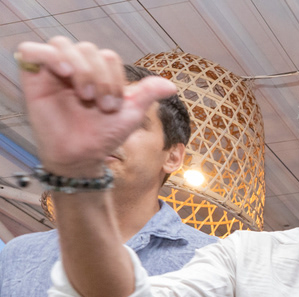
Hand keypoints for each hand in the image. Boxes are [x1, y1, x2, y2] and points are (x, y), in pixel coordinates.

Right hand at [15, 38, 176, 176]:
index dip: (114, 78)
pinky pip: (32, 50)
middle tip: (102, 105)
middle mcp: (76, 68)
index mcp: (98, 73)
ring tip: (84, 94)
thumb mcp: (130, 114)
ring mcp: (54, 71)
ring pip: (63, 44)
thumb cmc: (104, 135)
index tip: (113, 107)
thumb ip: (148, 95)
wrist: (82, 156)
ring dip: (80, 67)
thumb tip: (172, 86)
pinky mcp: (34, 78)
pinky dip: (48, 55)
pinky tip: (63, 72)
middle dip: (99, 76)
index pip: (107, 56)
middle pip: (88, 48)